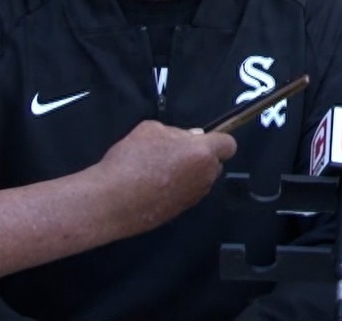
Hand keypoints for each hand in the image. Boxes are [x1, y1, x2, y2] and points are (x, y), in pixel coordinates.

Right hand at [93, 120, 236, 234]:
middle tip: (174, 153)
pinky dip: (178, 188)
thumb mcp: (151, 129)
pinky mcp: (182, 212)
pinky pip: (188, 193)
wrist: (112, 200)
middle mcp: (205, 176)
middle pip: (215, 163)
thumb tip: (189, 138)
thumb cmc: (132, 160)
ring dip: (189, 173)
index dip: (217, 139)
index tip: (199, 139)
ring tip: (160, 170)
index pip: (229, 144)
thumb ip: (176, 132)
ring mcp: (195, 196)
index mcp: (202, 153)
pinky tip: (155, 186)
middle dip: (201, 156)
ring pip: (201, 179)